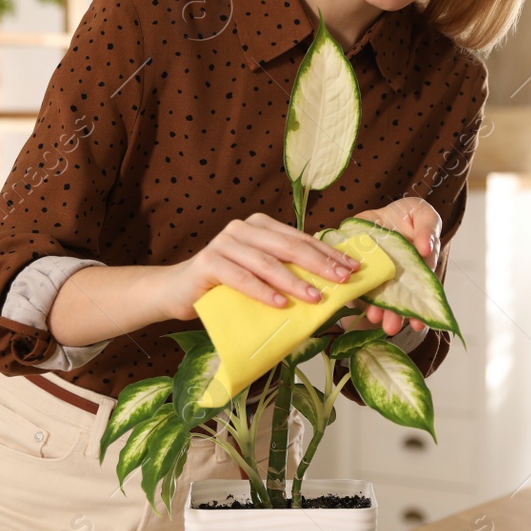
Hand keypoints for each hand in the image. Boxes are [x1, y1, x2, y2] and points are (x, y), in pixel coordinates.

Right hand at [162, 213, 362, 320]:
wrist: (177, 292)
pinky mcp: (209, 262)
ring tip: (316, 298)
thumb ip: (286, 272)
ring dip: (294, 282)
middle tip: (343, 281)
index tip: (353, 269)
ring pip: (267, 263)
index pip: (301, 239)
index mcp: (260, 226)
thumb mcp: (260, 276)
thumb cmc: (225, 286)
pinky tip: (281, 304)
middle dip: (320, 264)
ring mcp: (224, 243)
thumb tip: (330, 286)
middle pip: (289, 247)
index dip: (328, 254)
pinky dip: (263, 292)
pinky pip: (242, 278)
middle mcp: (243, 229)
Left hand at [343, 196, 440, 336]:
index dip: (419, 310)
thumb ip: (428, 229)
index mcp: (418, 270)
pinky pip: (355, 283)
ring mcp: (378, 276)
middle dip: (395, 314)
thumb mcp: (423, 216)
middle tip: (390, 327)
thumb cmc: (408, 217)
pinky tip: (352, 302)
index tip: (417, 322)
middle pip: (398, 299)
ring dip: (376, 309)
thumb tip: (426, 248)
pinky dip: (353, 293)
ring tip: (374, 318)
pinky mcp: (357, 270)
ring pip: (378, 295)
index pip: (420, 292)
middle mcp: (398, 279)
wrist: (379, 216)